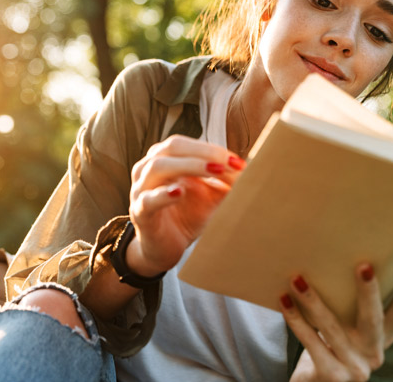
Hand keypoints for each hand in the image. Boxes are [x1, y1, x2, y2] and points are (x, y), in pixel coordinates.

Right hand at [126, 135, 244, 276]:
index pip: (187, 144)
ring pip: (158, 167)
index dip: (212, 149)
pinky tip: (179, 192)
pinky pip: (148, 199)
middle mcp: (148, 168)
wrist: (165, 248)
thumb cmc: (186, 216)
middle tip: (228, 163)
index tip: (237, 161)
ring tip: (214, 171)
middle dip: (204, 152)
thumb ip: (227, 183)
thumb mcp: (211, 197)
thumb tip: (253, 172)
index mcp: (165, 158)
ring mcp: (140, 190)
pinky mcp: (139, 212)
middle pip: (173, 147)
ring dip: (189, 166)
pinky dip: (164, 194)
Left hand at [283, 257, 392, 381]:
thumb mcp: (345, 331)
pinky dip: (295, 321)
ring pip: (332, 328)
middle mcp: (373, 353)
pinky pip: (311, 342)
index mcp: (381, 338)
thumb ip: (347, 309)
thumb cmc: (329, 351)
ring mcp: (355, 368)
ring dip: (313, 300)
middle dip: (369, 291)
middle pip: (373, 318)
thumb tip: (333, 261)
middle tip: (364, 265)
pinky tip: (283, 300)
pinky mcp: (333, 376)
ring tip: (297, 279)